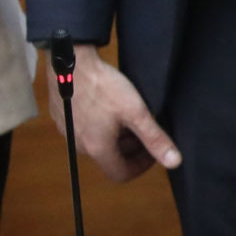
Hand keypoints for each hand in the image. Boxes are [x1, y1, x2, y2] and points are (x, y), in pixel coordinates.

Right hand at [43, 49, 180, 181]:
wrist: (70, 61)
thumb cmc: (102, 86)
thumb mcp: (136, 112)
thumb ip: (155, 138)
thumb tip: (174, 162)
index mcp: (97, 148)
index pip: (121, 174)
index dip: (141, 167)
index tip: (152, 151)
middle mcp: (78, 144)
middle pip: (110, 158)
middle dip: (131, 148)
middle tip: (144, 129)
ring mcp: (67, 131)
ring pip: (98, 144)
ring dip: (117, 137)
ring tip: (129, 116)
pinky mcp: (62, 118)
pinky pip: (85, 130)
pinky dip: (101, 126)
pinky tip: (109, 106)